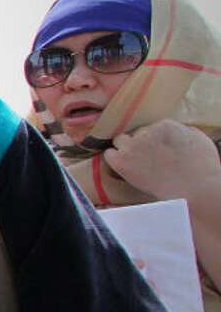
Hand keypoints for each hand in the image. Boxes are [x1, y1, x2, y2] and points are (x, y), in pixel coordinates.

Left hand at [104, 120, 220, 201]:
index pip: (153, 128)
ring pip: (121, 141)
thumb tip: (175, 133)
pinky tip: (122, 166)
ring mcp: (133, 146)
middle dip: (141, 144)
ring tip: (135, 162)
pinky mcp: (123, 161)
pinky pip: (109, 154)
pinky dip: (114, 159)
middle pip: (137, 134)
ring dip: (126, 149)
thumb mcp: (198, 139)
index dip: (155, 141)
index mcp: (165, 125)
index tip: (159, 151)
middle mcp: (146, 132)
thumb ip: (182, 132)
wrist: (194, 186)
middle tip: (148, 158)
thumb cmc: (202, 167)